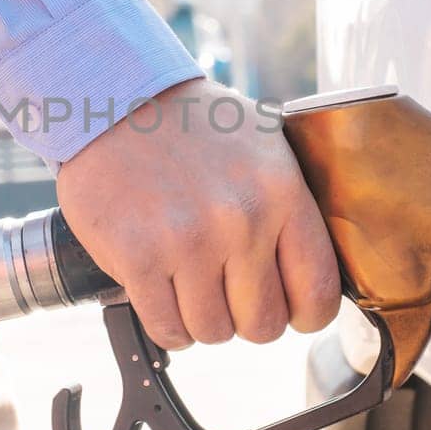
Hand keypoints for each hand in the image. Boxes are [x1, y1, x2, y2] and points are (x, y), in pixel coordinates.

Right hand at [56, 79, 341, 348]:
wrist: (114, 97)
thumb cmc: (190, 123)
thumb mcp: (262, 143)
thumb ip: (292, 201)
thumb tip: (314, 267)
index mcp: (280, 193)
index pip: (316, 294)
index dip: (303, 315)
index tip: (286, 307)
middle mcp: (240, 221)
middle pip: (263, 325)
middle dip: (246, 317)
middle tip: (227, 291)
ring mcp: (187, 242)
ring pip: (213, 332)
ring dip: (202, 319)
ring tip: (189, 285)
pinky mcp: (137, 258)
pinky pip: (167, 329)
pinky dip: (166, 322)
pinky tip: (162, 292)